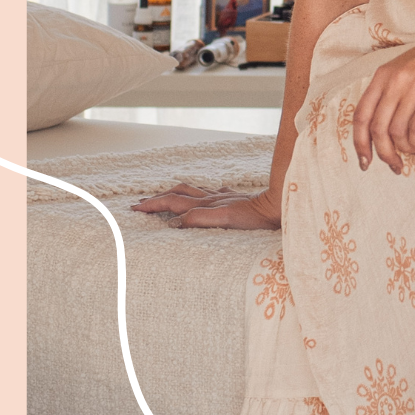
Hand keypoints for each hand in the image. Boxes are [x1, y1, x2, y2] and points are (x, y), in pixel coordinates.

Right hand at [130, 182, 281, 229]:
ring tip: (164, 194)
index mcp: (207, 204)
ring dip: (175, 192)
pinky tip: (206, 194)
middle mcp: (212, 198)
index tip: (135, 208)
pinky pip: (212, 194)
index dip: (153, 205)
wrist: (279, 206)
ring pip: (193, 191)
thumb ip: (199, 218)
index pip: (173, 202)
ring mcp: (223, 197)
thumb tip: (174, 222)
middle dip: (158, 197)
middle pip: (179, 193)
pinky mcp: (235, 200)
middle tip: (141, 203)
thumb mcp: (225, 220)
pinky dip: (201, 194)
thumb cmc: (256, 218)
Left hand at [352, 22, 414, 174]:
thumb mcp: (403, 68)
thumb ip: (388, 91)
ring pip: (397, 132)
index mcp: (382, 76)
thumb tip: (378, 128)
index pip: (360, 115)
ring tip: (413, 150)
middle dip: (383, 153)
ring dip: (404, 149)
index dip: (359, 142)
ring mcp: (414, 88)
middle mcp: (394, 81)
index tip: (365, 161)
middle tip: (394, 165)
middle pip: (377, 129)